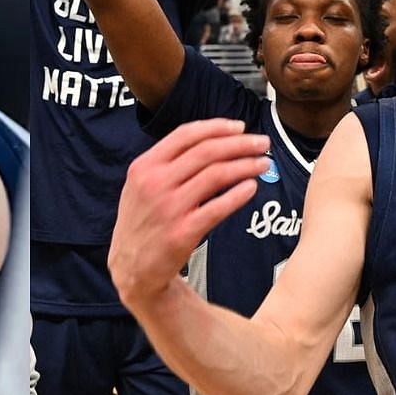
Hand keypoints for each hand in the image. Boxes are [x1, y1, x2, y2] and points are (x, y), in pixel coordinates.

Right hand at [108, 120, 268, 309]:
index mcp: (145, 166)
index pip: (186, 135)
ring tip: (263, 164)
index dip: (217, 127)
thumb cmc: (143, 223)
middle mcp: (155, 183)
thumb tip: (211, 141)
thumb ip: (167, 162)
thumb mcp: (141, 185)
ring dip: (245, 166)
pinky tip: (252, 188)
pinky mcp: (183, 232)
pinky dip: (239, 195)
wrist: (132, 267)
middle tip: (262, 143)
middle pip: (206, 151)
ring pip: (216, 175)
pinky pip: (218, 207)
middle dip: (240, 144)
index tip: (239, 127)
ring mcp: (169, 207)